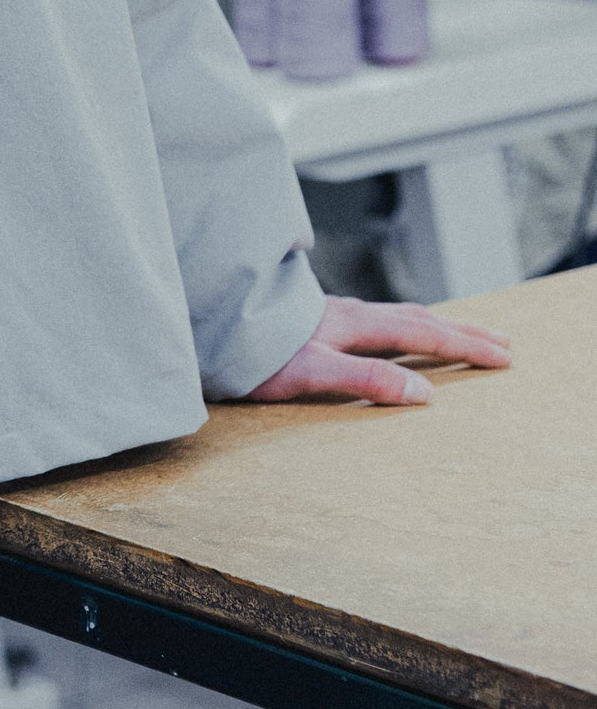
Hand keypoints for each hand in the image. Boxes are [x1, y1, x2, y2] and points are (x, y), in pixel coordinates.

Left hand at [244, 294, 511, 406]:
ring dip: (433, 324)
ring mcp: (330, 315)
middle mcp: (347, 314)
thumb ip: (364, 380)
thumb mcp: (311, 374)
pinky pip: (373, 319)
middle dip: (461, 331)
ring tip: (458, 332)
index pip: (422, 334)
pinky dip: (400, 324)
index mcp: (353, 325)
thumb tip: (423, 394)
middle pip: (417, 319)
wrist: (205, 325)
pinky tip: (391, 331)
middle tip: (502, 342)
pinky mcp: (313, 321)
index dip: (464, 345)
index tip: (503, 356)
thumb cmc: (251, 355)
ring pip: (395, 315)